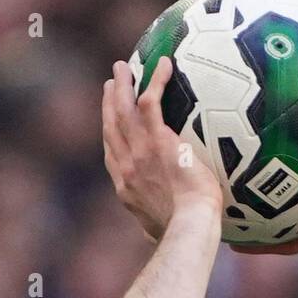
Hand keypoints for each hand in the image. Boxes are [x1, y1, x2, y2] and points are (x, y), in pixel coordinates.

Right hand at [102, 57, 222, 242]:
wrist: (188, 226)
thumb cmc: (182, 233)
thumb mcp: (160, 232)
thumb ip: (155, 225)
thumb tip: (157, 233)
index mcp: (126, 187)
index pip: (112, 154)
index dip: (109, 132)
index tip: (109, 119)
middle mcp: (126, 166)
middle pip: (111, 126)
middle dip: (108, 102)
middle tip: (111, 83)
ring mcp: (139, 151)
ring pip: (123, 110)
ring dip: (121, 85)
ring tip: (122, 67)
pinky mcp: (158, 140)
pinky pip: (151, 103)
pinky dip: (155, 81)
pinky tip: (164, 64)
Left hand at [229, 127, 297, 254]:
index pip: (279, 238)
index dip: (253, 241)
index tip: (227, 238)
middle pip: (272, 208)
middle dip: (245, 205)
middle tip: (212, 197)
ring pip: (279, 178)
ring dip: (255, 170)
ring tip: (223, 155)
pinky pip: (294, 149)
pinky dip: (278, 140)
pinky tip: (258, 118)